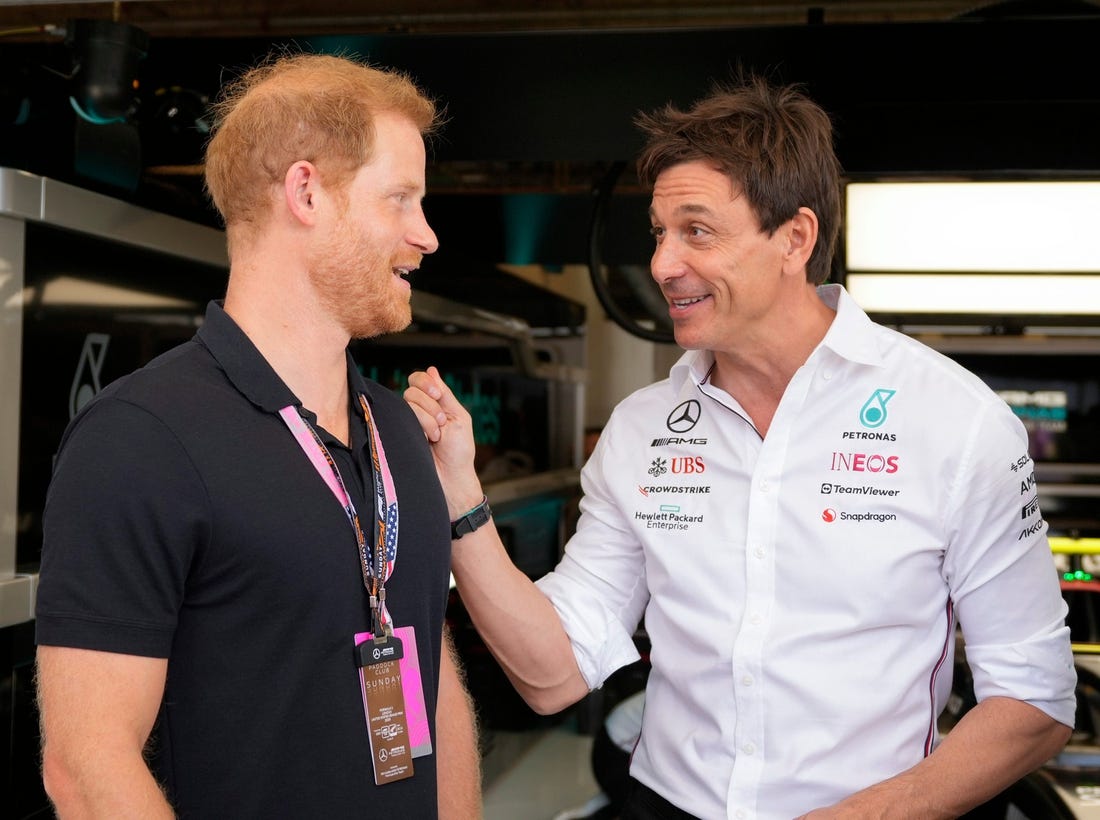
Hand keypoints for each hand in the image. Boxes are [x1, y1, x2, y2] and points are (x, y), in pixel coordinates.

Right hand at [405, 366, 484, 515]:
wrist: (452, 478)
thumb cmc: (459, 451)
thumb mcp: (458, 417)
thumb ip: (445, 393)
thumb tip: (432, 370)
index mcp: (434, 403)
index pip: (418, 380)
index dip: (426, 383)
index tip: (437, 396)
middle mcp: (418, 411)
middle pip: (412, 390)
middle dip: (431, 406)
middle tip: (442, 424)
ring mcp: (407, 423)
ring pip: (407, 403)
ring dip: (427, 419)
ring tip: (436, 437)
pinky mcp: (400, 435)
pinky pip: (401, 418)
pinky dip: (419, 426)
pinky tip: (427, 439)